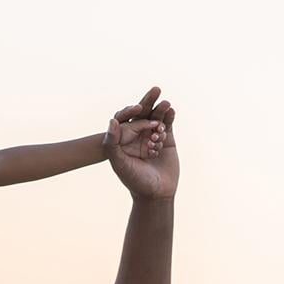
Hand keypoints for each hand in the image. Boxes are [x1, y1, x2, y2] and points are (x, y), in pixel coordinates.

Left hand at [104, 86, 178, 200]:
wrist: (156, 193)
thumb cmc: (134, 180)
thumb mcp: (119, 163)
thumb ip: (112, 143)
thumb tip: (111, 121)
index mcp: (123, 139)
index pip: (125, 119)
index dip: (130, 111)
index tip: (137, 108)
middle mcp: (137, 135)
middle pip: (142, 114)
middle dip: (148, 102)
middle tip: (155, 90)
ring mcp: (152, 135)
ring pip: (156, 118)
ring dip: (161, 110)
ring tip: (166, 104)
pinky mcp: (167, 139)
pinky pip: (168, 124)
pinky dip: (170, 117)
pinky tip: (172, 111)